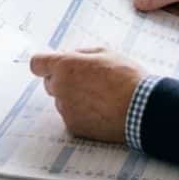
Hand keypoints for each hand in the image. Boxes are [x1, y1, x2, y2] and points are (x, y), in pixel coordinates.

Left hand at [29, 48, 144, 143]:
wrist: (141, 108)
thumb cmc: (126, 77)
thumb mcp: (105, 53)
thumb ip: (80, 54)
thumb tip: (69, 56)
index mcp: (65, 66)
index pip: (37, 64)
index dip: (45, 64)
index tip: (51, 66)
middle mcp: (60, 88)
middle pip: (50, 83)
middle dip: (63, 80)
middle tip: (87, 80)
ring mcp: (65, 109)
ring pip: (62, 101)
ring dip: (73, 98)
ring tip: (99, 97)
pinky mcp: (73, 127)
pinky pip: (71, 116)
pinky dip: (82, 114)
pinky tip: (100, 110)